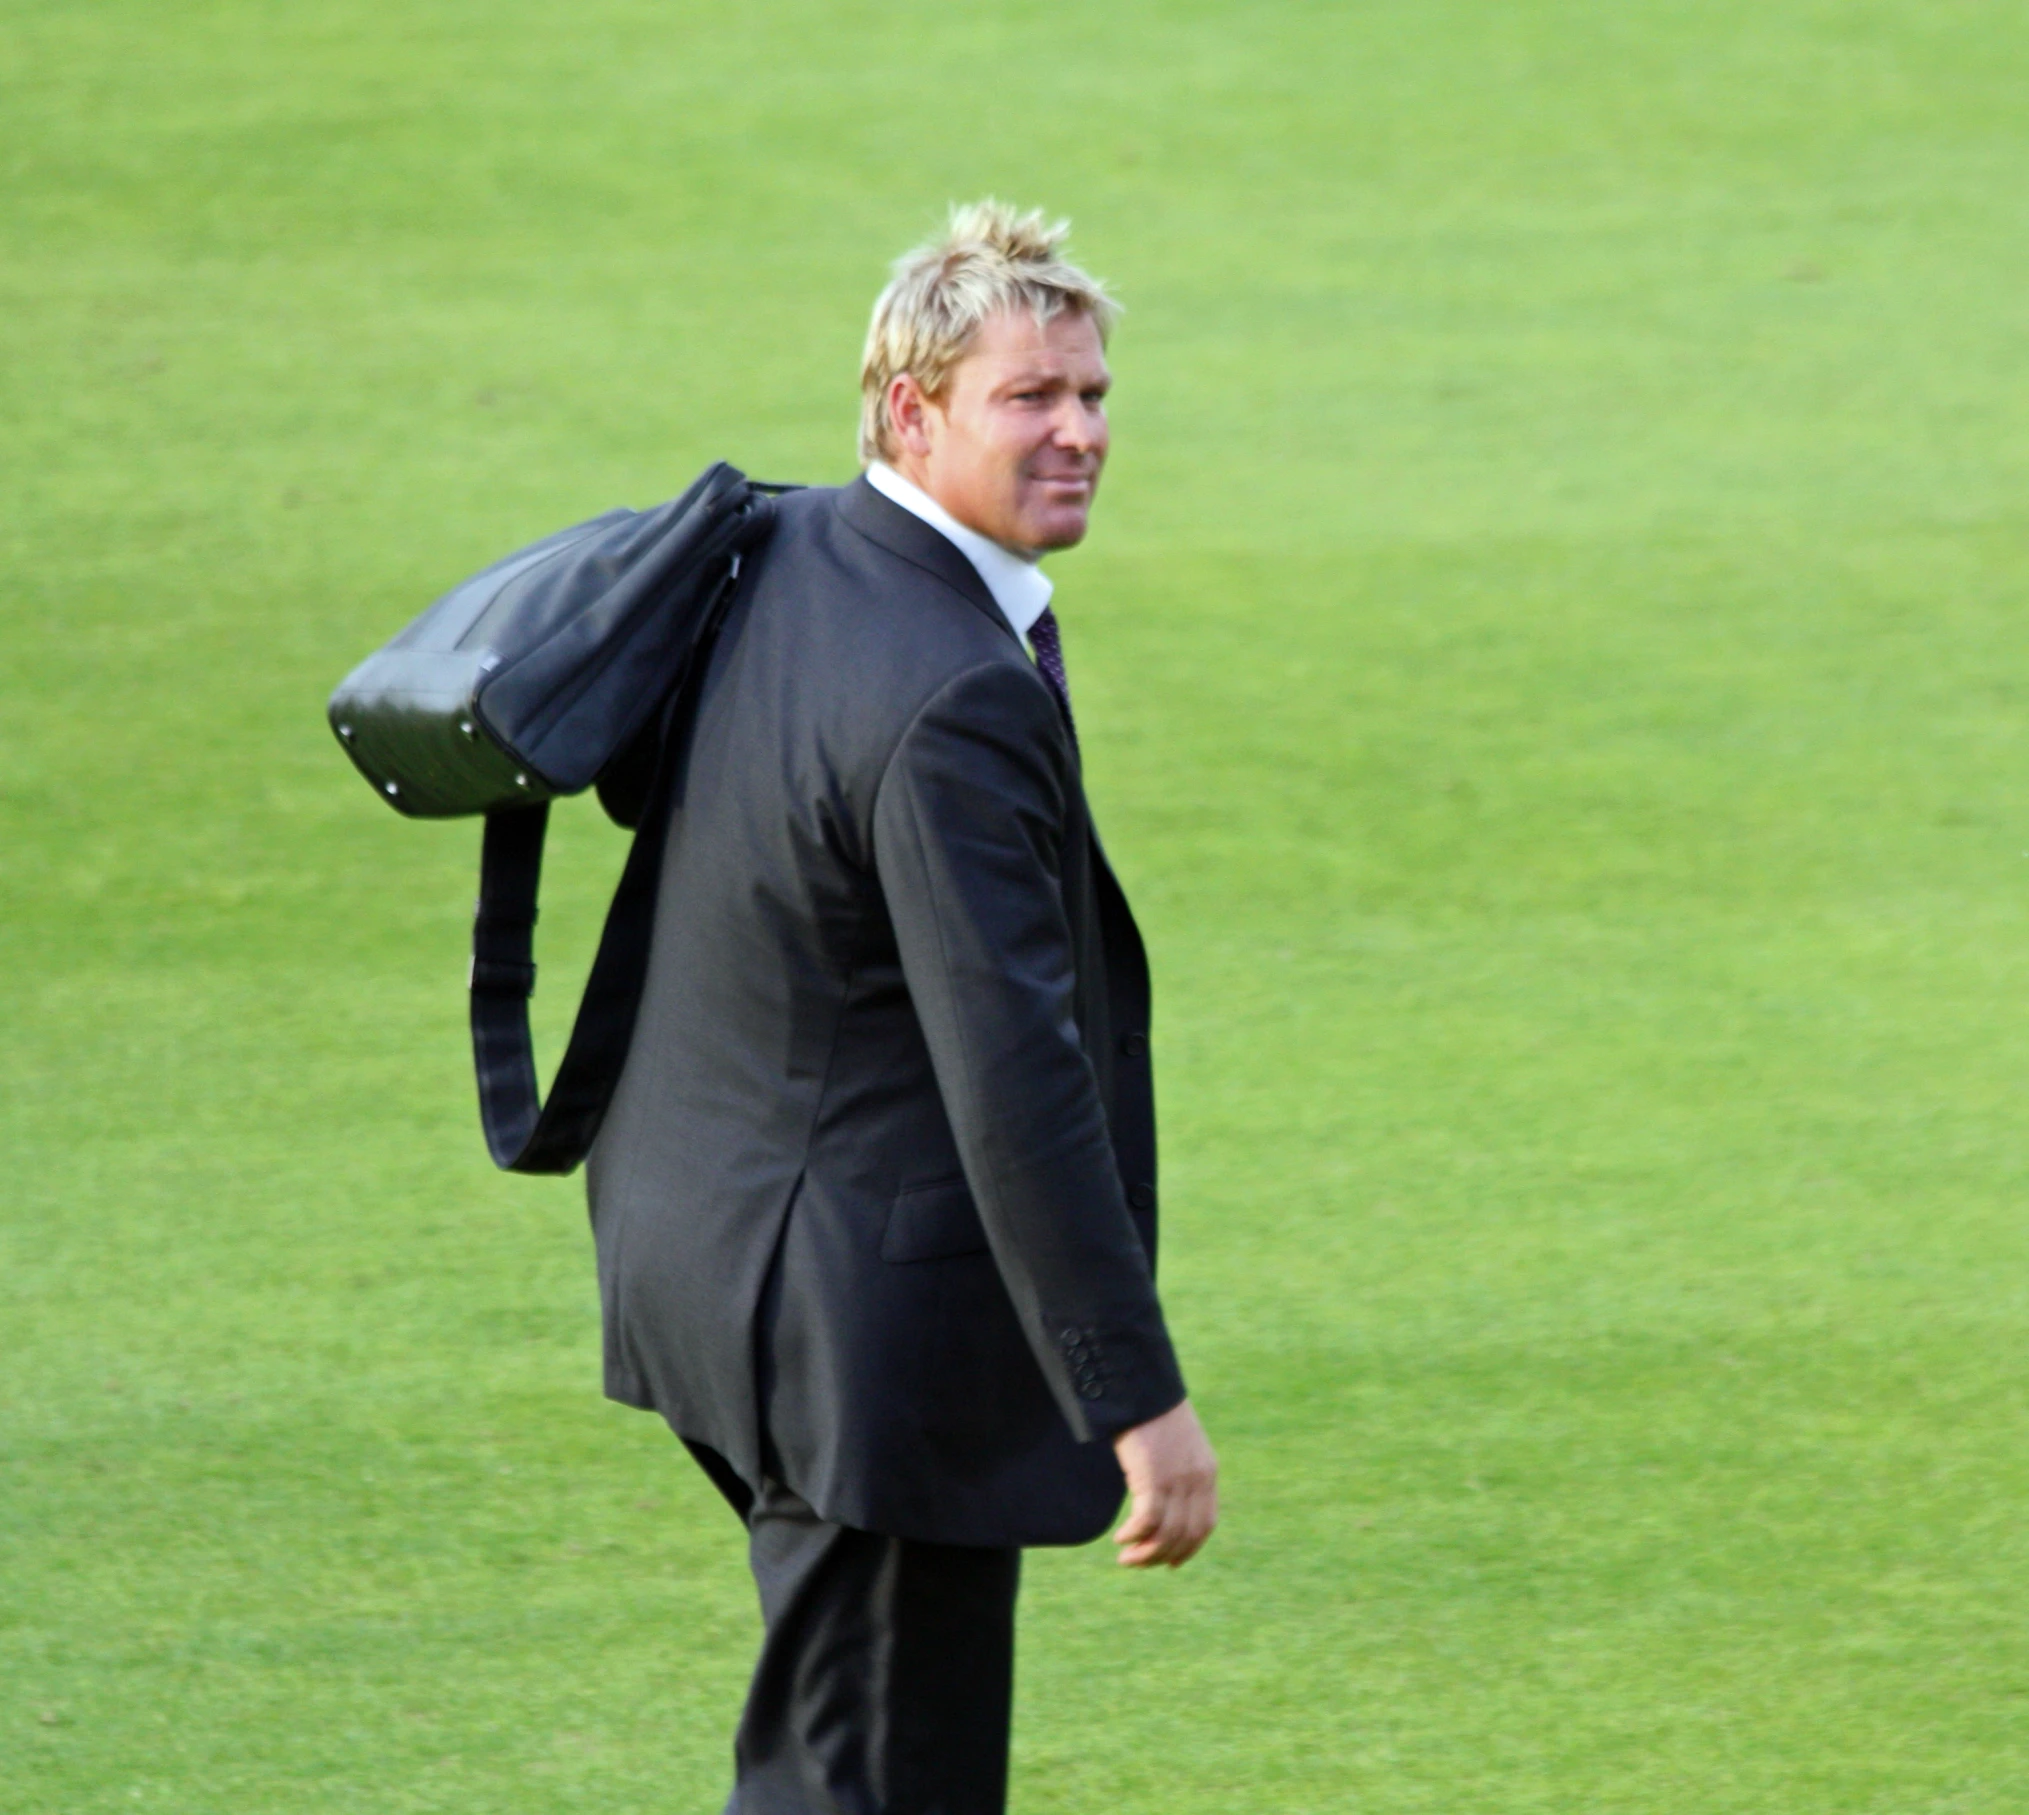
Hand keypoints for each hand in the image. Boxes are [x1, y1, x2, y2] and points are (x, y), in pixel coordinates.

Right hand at [1111, 1398, 1217, 1567]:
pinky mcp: (1154, 1479)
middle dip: (1161, 1556)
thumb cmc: (1153, 1413)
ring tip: (1126, 1558)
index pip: (1205, 1524)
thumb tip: (1162, 1498)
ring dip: (1145, 1554)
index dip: (1188, 1549)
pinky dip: (1134, 1536)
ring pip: (1166, 1536)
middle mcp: (1197, 1481)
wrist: (1143, 1388)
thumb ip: (1178, 1471)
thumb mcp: (1177, 1445)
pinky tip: (1121, 1538)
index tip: (1170, 1562)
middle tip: (1138, 1562)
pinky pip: (1147, 1522)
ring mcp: (1177, 1481)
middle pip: (1186, 1537)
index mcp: (1207, 1473)